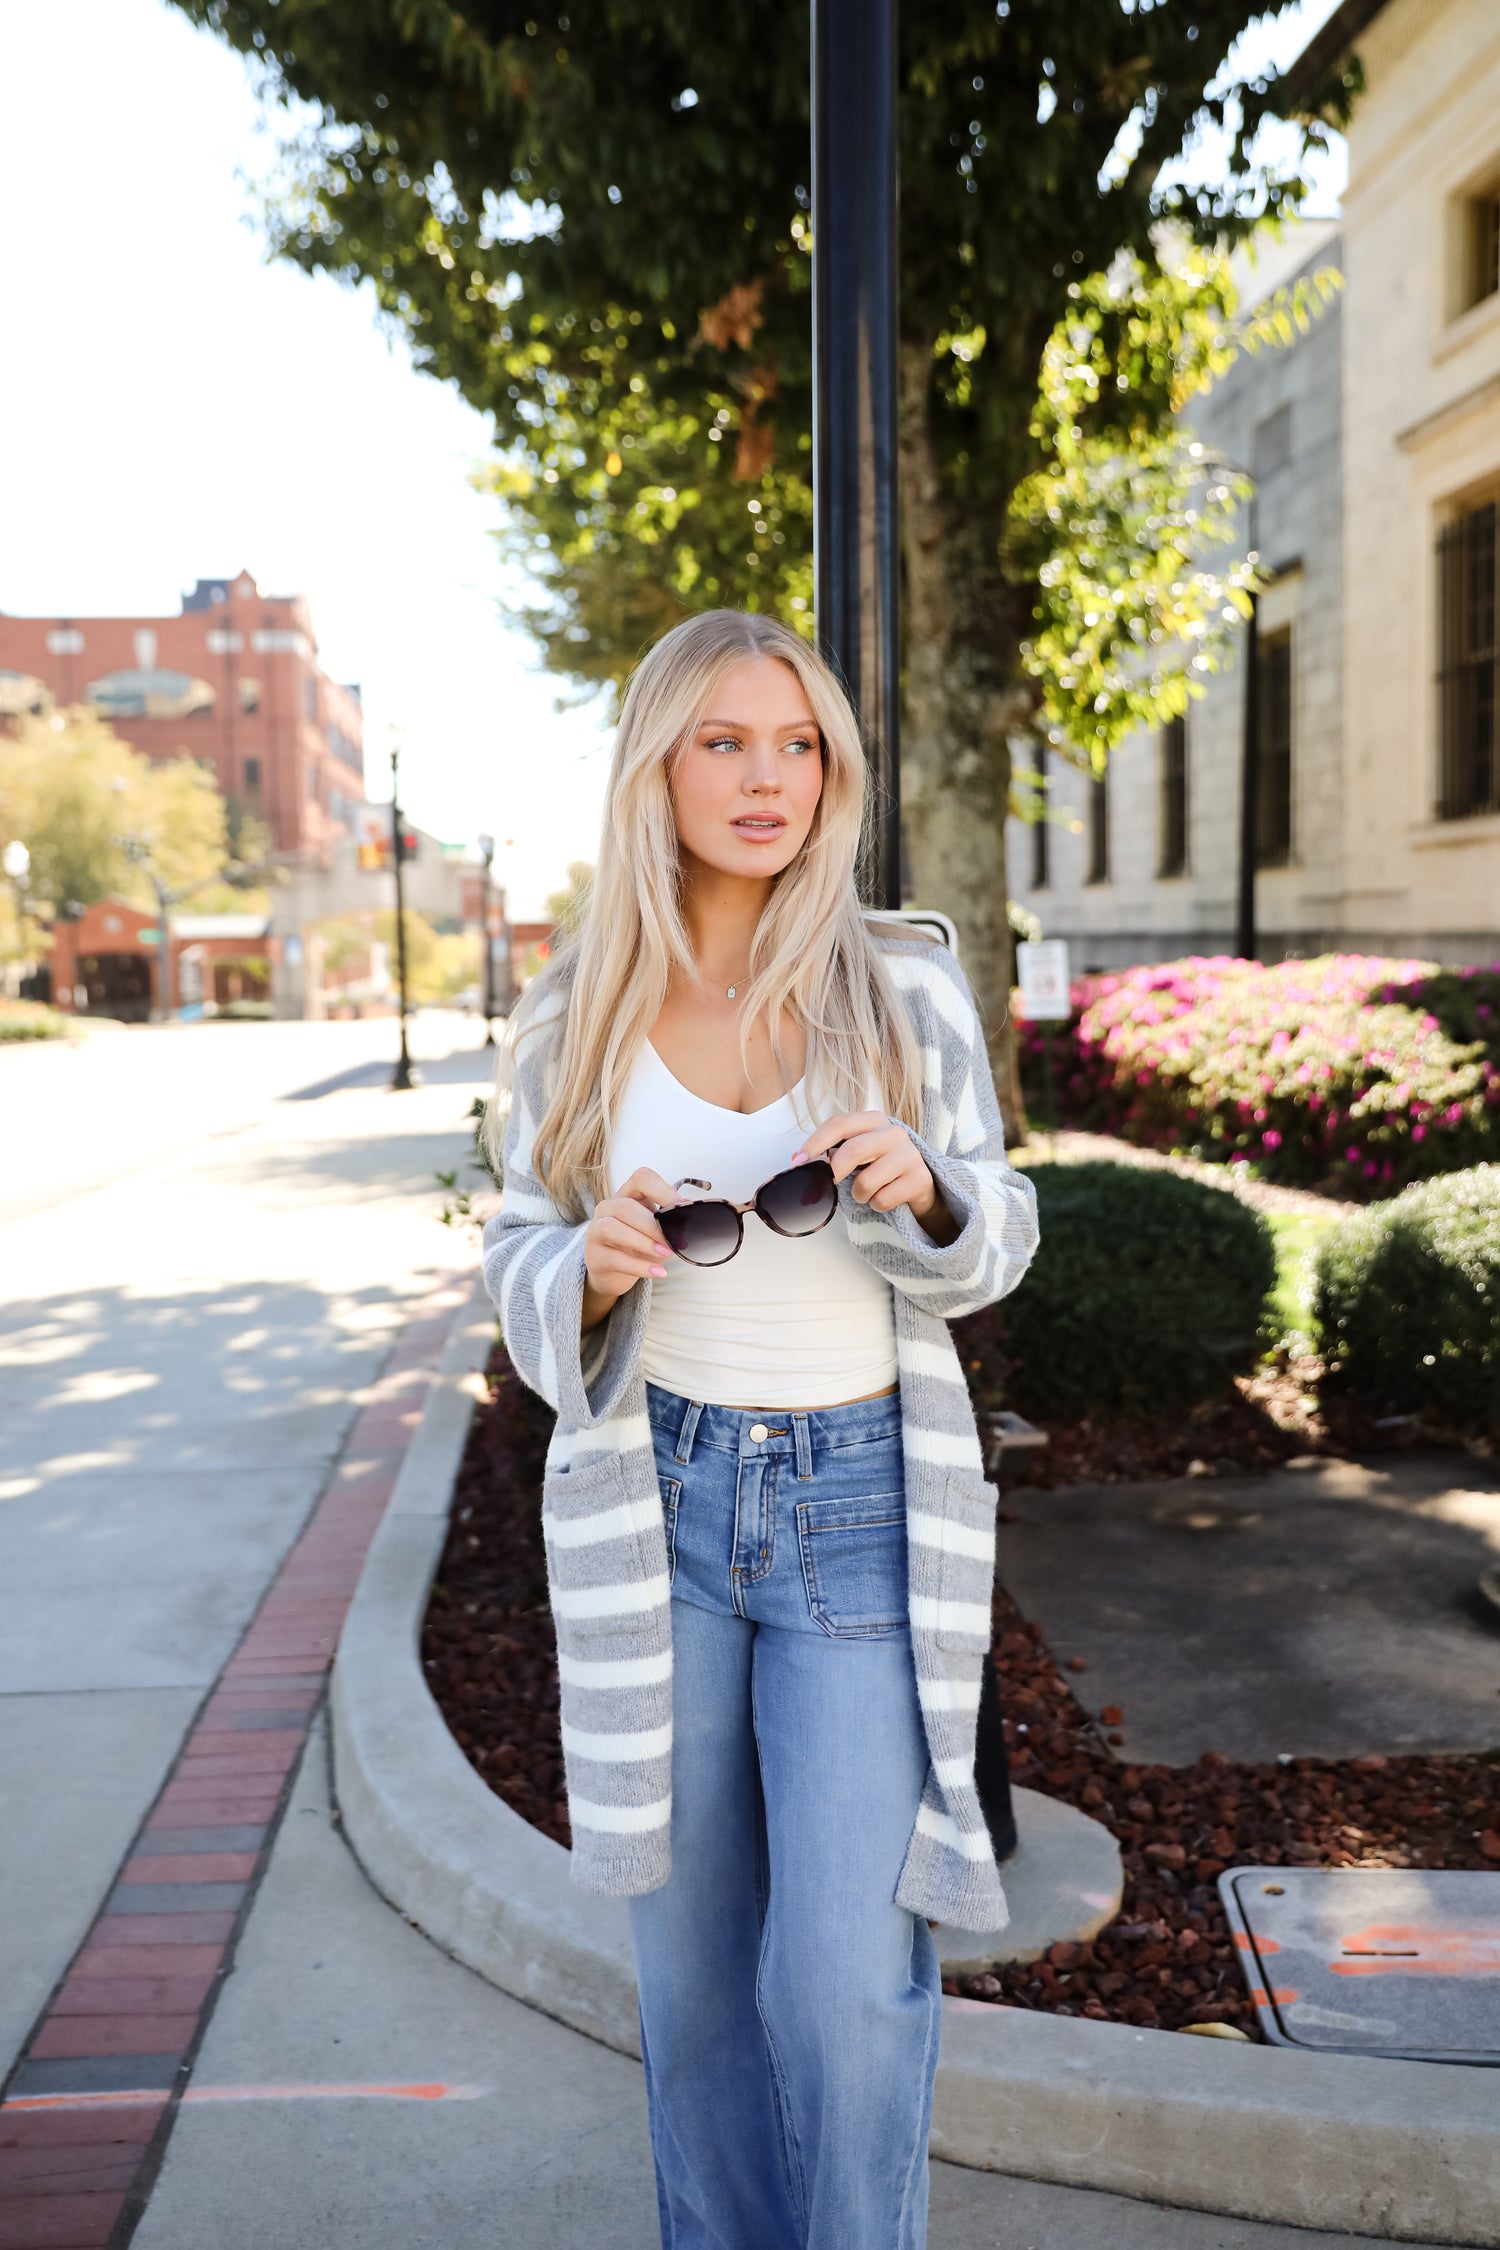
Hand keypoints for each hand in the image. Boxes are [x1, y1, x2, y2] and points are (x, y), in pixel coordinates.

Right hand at [582, 1167, 679, 1327]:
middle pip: (626, 1206)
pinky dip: (639, 1267)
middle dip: (653, 1224)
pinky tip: (657, 1272)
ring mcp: (595, 1231)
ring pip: (612, 1227)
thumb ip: (670, 1226)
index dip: (662, 1189)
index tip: (682, 1207)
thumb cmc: (638, 1246)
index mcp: (628, 1195)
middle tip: (674, 1240)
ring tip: (665, 1254)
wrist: (613, 1273)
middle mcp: (607, 1208)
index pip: (642, 1178)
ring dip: (643, 1241)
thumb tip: (692, 1227)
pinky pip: (614, 1258)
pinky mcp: (594, 1256)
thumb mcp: (657, 1233)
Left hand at [793, 1111, 949, 1229]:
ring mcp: (909, 1155)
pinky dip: (877, 1205)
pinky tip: (886, 1198)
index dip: (815, 1143)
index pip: (840, 1124)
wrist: (919, 1186)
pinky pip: (883, 1199)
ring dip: (859, 1194)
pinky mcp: (919, 1178)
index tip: (798, 1162)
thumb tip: (800, 1164)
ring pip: (866, 1181)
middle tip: (820, 1188)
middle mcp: (894, 1132)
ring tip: (867, 1193)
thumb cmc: (880, 1168)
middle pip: (853, 1150)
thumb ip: (834, 1152)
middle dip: (832, 1173)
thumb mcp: (859, 1153)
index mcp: (873, 1120)